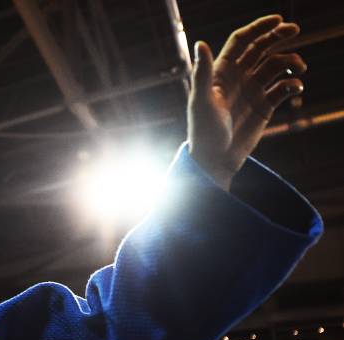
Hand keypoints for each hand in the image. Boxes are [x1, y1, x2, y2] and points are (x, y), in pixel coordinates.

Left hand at [188, 15, 305, 189]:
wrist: (214, 160)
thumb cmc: (203, 131)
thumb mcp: (201, 101)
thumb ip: (202, 73)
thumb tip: (200, 43)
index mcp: (222, 71)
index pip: (241, 41)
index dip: (258, 27)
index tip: (277, 20)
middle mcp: (238, 77)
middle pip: (261, 48)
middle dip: (278, 36)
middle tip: (294, 29)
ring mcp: (252, 90)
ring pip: (276, 66)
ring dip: (290, 61)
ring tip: (298, 66)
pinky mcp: (264, 106)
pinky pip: (283, 88)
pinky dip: (292, 83)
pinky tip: (295, 87)